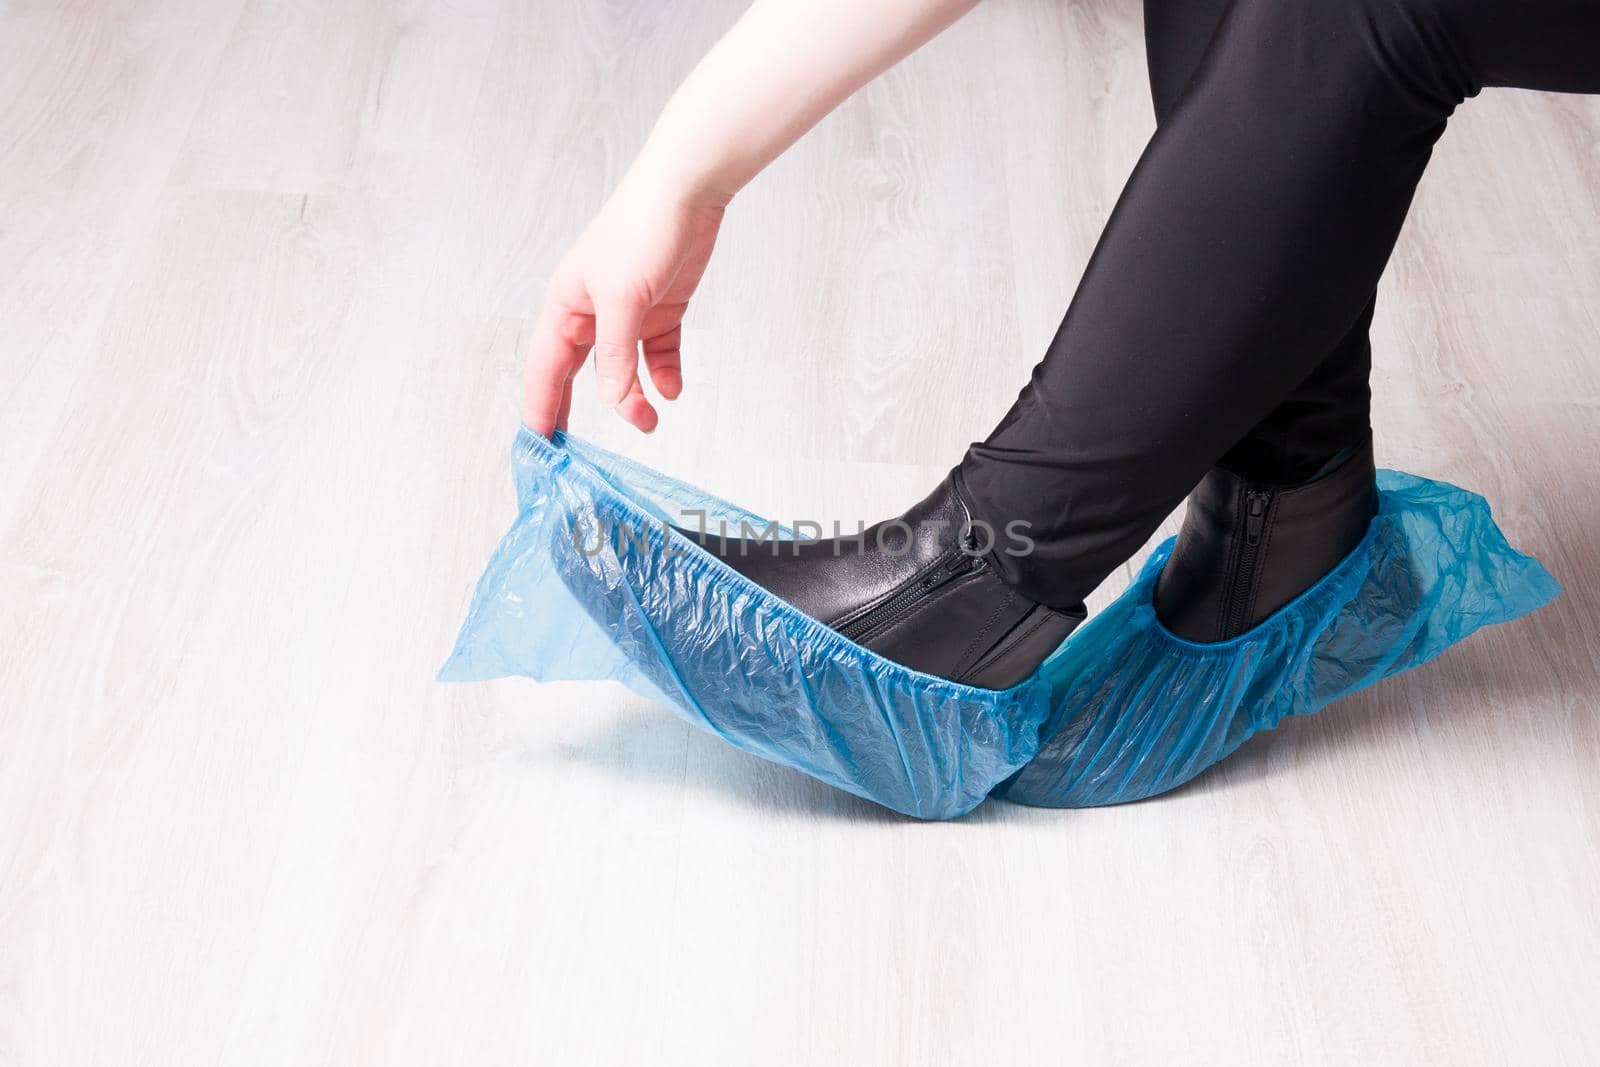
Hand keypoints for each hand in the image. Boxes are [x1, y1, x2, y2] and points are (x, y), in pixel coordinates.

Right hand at [522, 174, 725, 434]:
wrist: (688, 190)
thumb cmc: (642, 229)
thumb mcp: (622, 299)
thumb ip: (614, 355)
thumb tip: (610, 400)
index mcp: (566, 305)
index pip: (545, 366)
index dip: (539, 404)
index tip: (537, 443)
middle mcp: (591, 312)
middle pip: (577, 373)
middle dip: (576, 410)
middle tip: (576, 452)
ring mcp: (627, 313)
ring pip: (623, 369)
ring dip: (634, 398)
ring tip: (650, 421)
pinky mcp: (662, 310)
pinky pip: (657, 354)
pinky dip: (663, 375)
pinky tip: (671, 389)